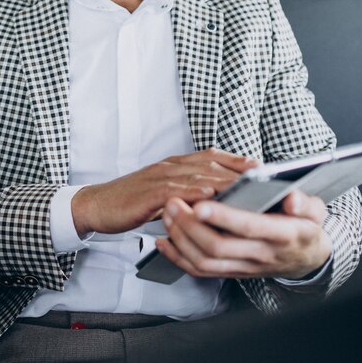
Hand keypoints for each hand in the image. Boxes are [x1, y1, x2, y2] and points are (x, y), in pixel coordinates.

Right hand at [71, 149, 257, 235]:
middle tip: (265, 178)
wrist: (97, 205)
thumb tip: (215, 198)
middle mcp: (170, 166)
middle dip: (239, 171)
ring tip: (248, 187)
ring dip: (224, 180)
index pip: (211, 156)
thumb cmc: (132, 202)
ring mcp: (158, 177)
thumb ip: (188, 192)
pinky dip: (194, 192)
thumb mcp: (165, 194)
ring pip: (196, 175)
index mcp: (175, 164)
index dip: (237, 160)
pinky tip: (210, 195)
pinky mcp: (148, 193)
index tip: (262, 167)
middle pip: (210, 164)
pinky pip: (174, 191)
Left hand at [156, 190, 331, 279]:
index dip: (223, 217)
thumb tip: (292, 198)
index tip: (201, 203)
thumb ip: (305, 202)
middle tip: (172, 202)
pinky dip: (178, 257)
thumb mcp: (315, 211)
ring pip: (205, 261)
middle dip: (190, 225)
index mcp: (281, 234)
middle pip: (218, 246)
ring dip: (180, 239)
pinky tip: (163, 241)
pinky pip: (200, 271)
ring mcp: (244, 266)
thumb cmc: (305, 226)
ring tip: (167, 214)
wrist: (306, 258)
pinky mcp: (231, 272)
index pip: (248, 227)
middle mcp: (260, 254)